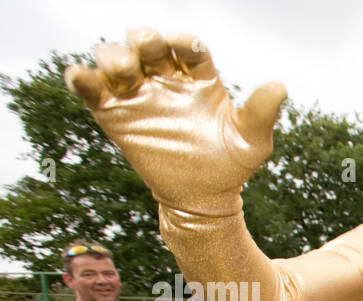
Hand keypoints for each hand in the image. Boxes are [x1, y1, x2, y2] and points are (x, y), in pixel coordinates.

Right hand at [64, 30, 285, 215]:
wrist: (203, 199)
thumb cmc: (231, 165)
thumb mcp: (251, 140)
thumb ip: (262, 112)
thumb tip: (281, 86)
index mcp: (199, 77)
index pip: (188, 46)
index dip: (184, 39)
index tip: (184, 45)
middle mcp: (167, 79)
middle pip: (148, 44)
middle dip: (144, 38)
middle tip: (147, 48)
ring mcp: (139, 94)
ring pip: (116, 59)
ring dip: (114, 56)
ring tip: (123, 71)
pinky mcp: (115, 114)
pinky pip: (91, 89)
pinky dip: (81, 79)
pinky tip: (81, 78)